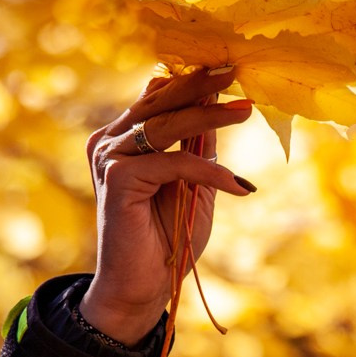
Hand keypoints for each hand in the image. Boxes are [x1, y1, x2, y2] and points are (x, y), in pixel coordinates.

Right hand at [80, 66, 254, 343]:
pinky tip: (235, 184)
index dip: (192, 82)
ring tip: (246, 112)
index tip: (230, 70)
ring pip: (165, 124)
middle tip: (235, 70)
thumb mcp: (194, 186)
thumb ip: (200, 149)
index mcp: (126, 138)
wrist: (142, 287)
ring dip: (209, 116)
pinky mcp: (118, 177)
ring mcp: (110, 156)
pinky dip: (206, 170)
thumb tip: (221, 108)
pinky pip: (171, 162)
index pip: (159, 97)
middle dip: (200, 85)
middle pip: (160, 100)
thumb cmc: (169, 240)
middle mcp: (111, 141)